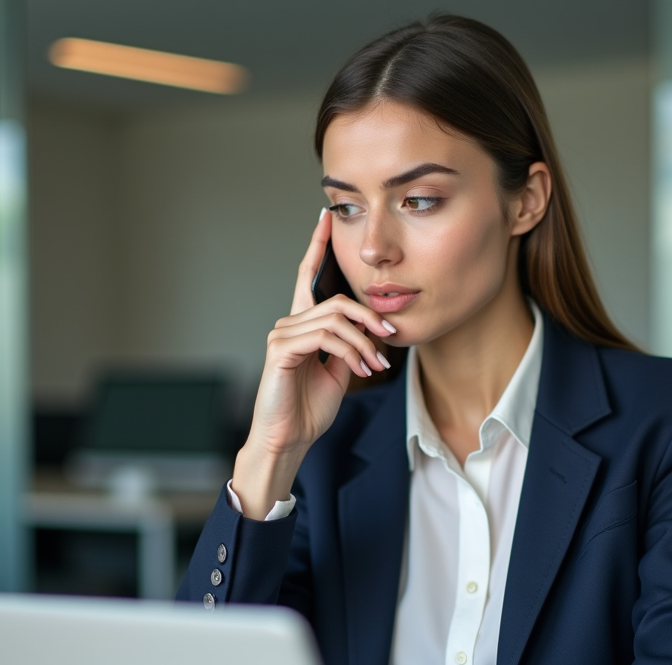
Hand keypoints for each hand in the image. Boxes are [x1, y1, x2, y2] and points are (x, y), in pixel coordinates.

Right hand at [232, 210, 395, 517]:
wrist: (289, 438)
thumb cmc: (308, 409)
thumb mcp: (338, 372)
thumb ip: (348, 345)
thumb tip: (369, 332)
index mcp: (301, 325)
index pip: (308, 277)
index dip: (318, 247)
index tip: (326, 218)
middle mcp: (288, 323)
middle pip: (337, 301)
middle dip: (369, 316)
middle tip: (390, 334)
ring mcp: (282, 335)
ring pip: (335, 318)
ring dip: (364, 341)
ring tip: (376, 364)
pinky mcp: (281, 349)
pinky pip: (326, 337)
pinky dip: (351, 350)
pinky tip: (361, 368)